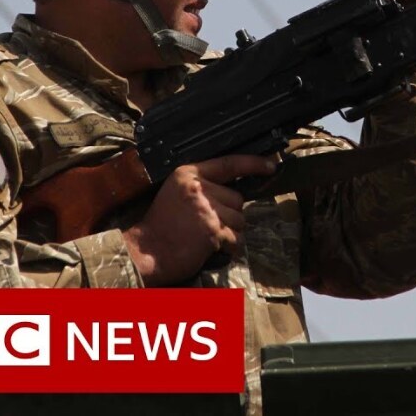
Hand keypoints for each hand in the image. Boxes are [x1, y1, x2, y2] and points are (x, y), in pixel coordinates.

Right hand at [122, 154, 275, 285]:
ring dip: (230, 232)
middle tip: (206, 225)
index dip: (253, 164)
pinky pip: (236, 239)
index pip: (229, 164)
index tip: (271, 166)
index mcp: (188, 174)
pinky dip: (228, 247)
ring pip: (240, 220)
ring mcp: (206, 209)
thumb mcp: (178, 192)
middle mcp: (199, 188)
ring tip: (205, 236)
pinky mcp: (212, 230)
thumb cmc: (161, 225)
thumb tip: (237, 192)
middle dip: (229, 214)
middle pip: (237, 199)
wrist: (145, 251)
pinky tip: (210, 248)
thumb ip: (204, 186)